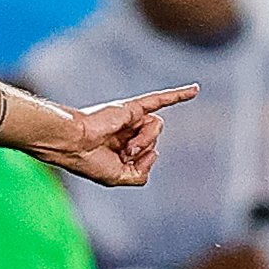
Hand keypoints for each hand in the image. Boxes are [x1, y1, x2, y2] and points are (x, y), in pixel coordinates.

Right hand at [24, 84, 194, 188]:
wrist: (72, 143)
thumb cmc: (88, 161)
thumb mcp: (117, 178)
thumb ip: (139, 175)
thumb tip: (155, 154)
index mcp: (122, 150)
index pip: (147, 157)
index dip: (140, 163)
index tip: (124, 163)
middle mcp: (127, 133)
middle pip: (154, 140)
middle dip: (143, 149)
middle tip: (124, 153)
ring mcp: (129, 119)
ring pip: (156, 127)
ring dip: (145, 139)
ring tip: (127, 144)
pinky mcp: (130, 108)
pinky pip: (159, 100)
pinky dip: (178, 95)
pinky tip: (195, 90)